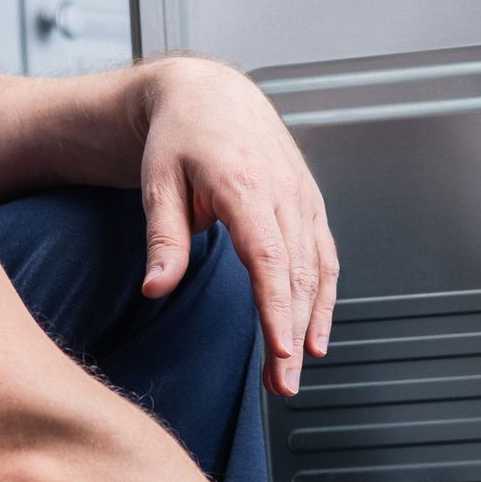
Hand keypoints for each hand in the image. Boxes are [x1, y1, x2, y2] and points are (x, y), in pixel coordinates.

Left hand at [134, 56, 338, 397]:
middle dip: (293, 336)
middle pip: (297, 276)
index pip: (270, 259)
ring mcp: (303, 199)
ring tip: (296, 373)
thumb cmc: (180, 137)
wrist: (211, 94)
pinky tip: (314, 336)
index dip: (278, 308)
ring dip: (311, 325)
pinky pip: (325, 258)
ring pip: (318, 271)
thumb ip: (164, 239)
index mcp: (247, 186)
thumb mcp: (158, 183)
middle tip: (282, 386)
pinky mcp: (310, 206)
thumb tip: (154, 289)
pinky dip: (324, 299)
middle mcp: (284, 193)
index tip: (281, 351)